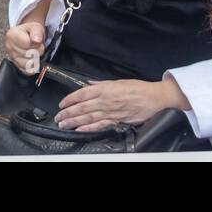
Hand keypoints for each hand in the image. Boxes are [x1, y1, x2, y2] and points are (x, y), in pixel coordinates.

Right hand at [5, 21, 47, 75]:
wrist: (26, 37)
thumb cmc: (30, 32)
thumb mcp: (35, 27)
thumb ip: (36, 32)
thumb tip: (37, 40)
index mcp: (12, 35)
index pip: (27, 43)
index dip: (36, 42)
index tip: (36, 40)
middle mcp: (9, 47)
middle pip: (29, 55)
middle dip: (38, 51)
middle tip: (36, 46)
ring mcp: (12, 58)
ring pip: (29, 64)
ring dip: (36, 59)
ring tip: (34, 52)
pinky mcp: (16, 67)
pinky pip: (28, 71)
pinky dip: (33, 66)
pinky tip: (31, 58)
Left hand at [56, 78, 172, 131]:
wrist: (153, 98)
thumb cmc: (137, 88)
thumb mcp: (117, 81)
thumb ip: (101, 84)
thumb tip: (89, 84)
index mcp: (104, 89)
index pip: (82, 94)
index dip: (70, 99)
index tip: (62, 103)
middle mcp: (105, 101)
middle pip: (82, 107)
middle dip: (68, 113)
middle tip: (58, 117)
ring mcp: (110, 112)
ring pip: (88, 118)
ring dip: (74, 122)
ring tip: (64, 124)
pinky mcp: (116, 121)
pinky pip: (100, 125)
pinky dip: (88, 128)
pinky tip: (79, 130)